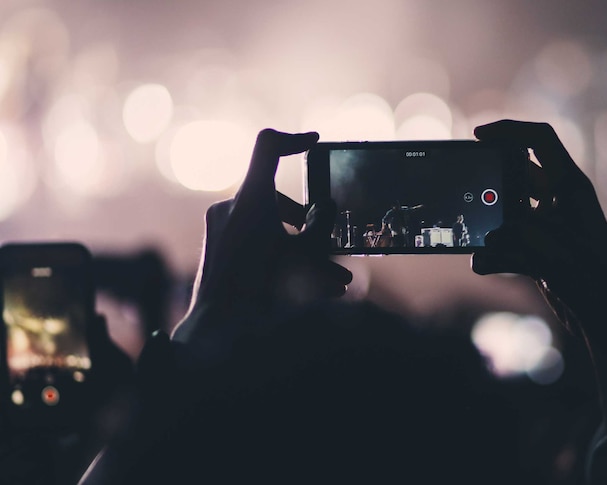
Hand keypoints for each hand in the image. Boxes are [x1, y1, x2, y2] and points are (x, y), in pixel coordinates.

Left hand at [172, 129, 351, 344]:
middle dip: (306, 223)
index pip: (269, 147)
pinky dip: (276, 256)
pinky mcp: (216, 247)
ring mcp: (220, 227)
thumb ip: (320, 227)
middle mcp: (231, 207)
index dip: (294, 140)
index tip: (313, 143)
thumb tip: (324, 209)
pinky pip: (252, 242)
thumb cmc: (263, 291)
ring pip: (268, 226)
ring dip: (296, 249)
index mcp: (252, 200)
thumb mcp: (305, 256)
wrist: (218, 329)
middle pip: (276, 198)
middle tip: (327, 246)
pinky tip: (300, 285)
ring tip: (325, 280)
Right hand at [470, 120, 606, 328]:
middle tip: (469, 188)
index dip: (508, 129)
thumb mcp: (544, 246)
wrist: (605, 314)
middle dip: (492, 182)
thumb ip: (510, 236)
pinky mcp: (541, 248)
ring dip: (491, 222)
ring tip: (475, 232)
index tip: (478, 134)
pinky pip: (509, 240)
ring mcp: (550, 224)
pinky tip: (483, 262)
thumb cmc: (587, 275)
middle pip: (517, 174)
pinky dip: (495, 251)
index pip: (539, 139)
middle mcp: (560, 199)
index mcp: (569, 185)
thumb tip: (482, 248)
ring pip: (509, 210)